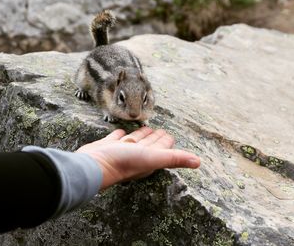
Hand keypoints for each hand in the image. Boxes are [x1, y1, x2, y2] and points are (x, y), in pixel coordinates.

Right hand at [77, 127, 200, 188]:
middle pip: (149, 144)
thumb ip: (174, 158)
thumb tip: (199, 162)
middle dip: (155, 137)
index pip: (162, 147)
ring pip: (134, 141)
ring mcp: (121, 151)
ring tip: (143, 128)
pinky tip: (120, 131)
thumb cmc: (123, 162)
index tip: (170, 135)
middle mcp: (136, 155)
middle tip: (160, 130)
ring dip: (140, 135)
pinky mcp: (107, 146)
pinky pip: (116, 138)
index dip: (166, 141)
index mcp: (149, 158)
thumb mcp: (153, 158)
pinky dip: (120, 134)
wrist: (93, 164)